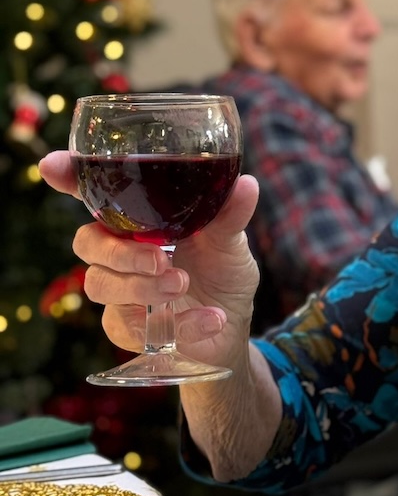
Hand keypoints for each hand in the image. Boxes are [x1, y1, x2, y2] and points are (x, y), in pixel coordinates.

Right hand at [38, 150, 260, 369]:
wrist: (232, 327)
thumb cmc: (222, 273)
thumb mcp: (231, 241)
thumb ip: (230, 215)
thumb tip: (246, 185)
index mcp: (139, 221)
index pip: (95, 195)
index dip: (69, 178)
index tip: (53, 166)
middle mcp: (121, 251)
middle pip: (87, 242)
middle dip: (118, 252)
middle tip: (159, 260)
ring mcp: (120, 291)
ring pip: (99, 285)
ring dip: (141, 287)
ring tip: (182, 285)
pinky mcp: (128, 329)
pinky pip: (128, 328)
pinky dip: (178, 324)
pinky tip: (209, 320)